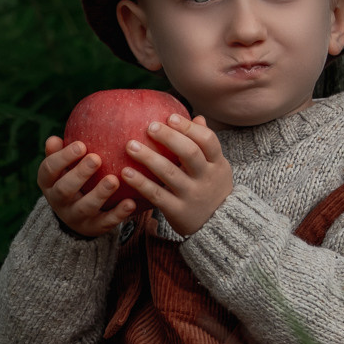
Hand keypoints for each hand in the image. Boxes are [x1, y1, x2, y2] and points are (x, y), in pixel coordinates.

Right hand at [37, 136, 136, 237]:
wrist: (74, 216)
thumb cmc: (69, 179)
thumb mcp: (60, 168)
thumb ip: (58, 153)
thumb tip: (53, 139)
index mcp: (48, 182)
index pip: (49, 169)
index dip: (63, 157)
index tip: (81, 145)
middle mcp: (58, 201)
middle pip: (65, 189)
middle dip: (80, 174)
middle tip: (96, 159)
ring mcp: (75, 216)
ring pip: (85, 207)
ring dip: (100, 193)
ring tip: (113, 180)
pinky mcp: (93, 228)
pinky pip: (105, 222)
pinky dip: (118, 214)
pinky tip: (130, 202)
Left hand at [121, 114, 231, 235]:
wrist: (218, 226)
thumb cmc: (211, 188)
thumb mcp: (216, 167)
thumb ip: (205, 144)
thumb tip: (197, 117)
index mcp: (217, 163)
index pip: (208, 140)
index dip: (190, 128)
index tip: (171, 117)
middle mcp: (206, 178)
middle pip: (190, 153)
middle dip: (170, 138)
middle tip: (150, 126)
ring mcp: (191, 195)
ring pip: (170, 173)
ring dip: (149, 158)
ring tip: (130, 145)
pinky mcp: (177, 210)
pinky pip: (156, 195)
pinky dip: (141, 183)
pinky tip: (125, 172)